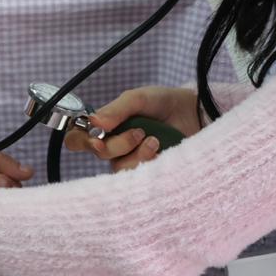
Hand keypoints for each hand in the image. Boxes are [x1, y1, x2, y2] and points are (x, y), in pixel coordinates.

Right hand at [65, 86, 200, 170]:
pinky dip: (148, 163)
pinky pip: (138, 177)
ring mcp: (131, 160)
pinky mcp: (149, 172)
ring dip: (136, 155)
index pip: (79, 138)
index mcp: (106, 125)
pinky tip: (161, 152)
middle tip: (139, 132)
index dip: (81, 141)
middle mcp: (114, 145)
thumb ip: (116, 109)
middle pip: (100, 154)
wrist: (196, 113)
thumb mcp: (139, 98)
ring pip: (118, 168)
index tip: (96, 139)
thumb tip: (93, 123)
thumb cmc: (165, 103)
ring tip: (155, 141)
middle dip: (117, 145)